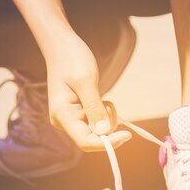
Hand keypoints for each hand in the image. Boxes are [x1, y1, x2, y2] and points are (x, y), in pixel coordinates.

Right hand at [46, 33, 131, 151]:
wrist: (62, 46)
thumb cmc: (71, 59)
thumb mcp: (86, 81)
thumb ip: (94, 108)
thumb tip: (104, 132)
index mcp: (62, 115)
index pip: (85, 142)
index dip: (107, 143)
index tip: (127, 134)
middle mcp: (64, 121)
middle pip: (93, 138)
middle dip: (108, 125)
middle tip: (108, 102)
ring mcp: (71, 118)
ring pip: (97, 131)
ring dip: (107, 117)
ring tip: (102, 97)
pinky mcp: (78, 114)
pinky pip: (97, 122)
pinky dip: (104, 113)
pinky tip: (100, 98)